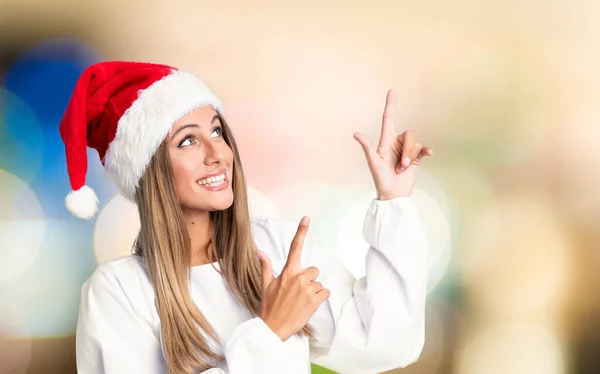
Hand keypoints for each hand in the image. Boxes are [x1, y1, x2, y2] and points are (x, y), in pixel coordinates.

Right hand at [257, 217, 329, 340]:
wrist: (273, 328)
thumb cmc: (270, 307)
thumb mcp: (266, 285)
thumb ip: (266, 267)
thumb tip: (259, 252)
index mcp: (286, 272)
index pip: (294, 247)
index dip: (301, 231)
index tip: (307, 218)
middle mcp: (297, 277)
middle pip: (314, 270)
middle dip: (310, 280)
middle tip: (298, 293)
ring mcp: (306, 288)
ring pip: (319, 283)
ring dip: (313, 292)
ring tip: (301, 302)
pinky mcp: (314, 300)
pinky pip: (325, 292)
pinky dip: (320, 299)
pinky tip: (309, 305)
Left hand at [354, 89, 433, 199]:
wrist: (393, 193)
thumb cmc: (381, 179)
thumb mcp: (373, 162)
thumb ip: (367, 147)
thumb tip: (356, 134)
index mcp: (385, 142)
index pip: (389, 120)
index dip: (390, 105)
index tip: (392, 91)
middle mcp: (396, 143)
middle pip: (409, 134)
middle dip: (407, 150)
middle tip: (400, 166)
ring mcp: (406, 150)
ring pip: (415, 142)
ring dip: (411, 156)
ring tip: (403, 168)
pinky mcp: (416, 158)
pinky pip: (424, 148)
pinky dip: (425, 151)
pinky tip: (428, 154)